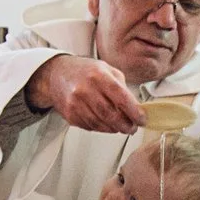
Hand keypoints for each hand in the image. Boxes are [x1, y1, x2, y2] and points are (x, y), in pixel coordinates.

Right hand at [24, 55, 145, 134]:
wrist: (57, 74)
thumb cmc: (86, 71)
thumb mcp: (107, 70)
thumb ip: (122, 87)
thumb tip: (136, 108)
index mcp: (99, 76)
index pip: (121, 98)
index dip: (134, 112)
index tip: (142, 120)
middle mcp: (86, 89)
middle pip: (112, 116)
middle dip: (126, 125)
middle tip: (133, 128)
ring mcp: (76, 103)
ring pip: (101, 124)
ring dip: (114, 129)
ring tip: (121, 126)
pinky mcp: (70, 114)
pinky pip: (90, 127)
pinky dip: (101, 128)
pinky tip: (105, 123)